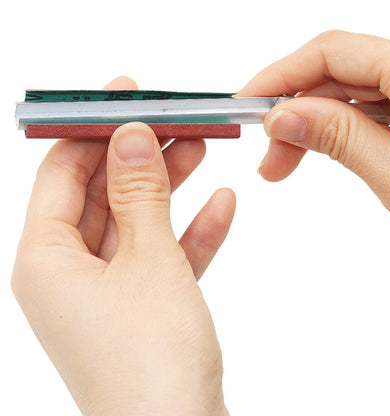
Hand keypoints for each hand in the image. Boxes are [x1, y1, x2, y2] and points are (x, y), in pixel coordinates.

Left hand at [12, 77, 234, 414]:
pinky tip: (222, 201)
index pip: (60, 173)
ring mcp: (109, 291)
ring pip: (138, 220)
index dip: (92, 130)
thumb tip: (130, 137)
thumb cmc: (152, 363)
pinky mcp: (146, 306)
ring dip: (170, 185)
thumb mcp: (148, 260)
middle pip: (102, 193)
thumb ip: (138, 195)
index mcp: (46, 260)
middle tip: (172, 118)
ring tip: (202, 145)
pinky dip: (191, 228)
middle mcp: (70, 274)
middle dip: (140, 155)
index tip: (124, 96)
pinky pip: (166, 254)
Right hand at [239, 30, 389, 231]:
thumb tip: (285, 116)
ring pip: (350, 90)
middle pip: (338, 71)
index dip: (280, 76)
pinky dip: (339, 127)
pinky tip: (324, 149)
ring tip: (285, 162)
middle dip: (292, 110)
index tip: (246, 104)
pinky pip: (371, 106)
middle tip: (267, 156)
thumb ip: (343, 140)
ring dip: (311, 122)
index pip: (334, 52)